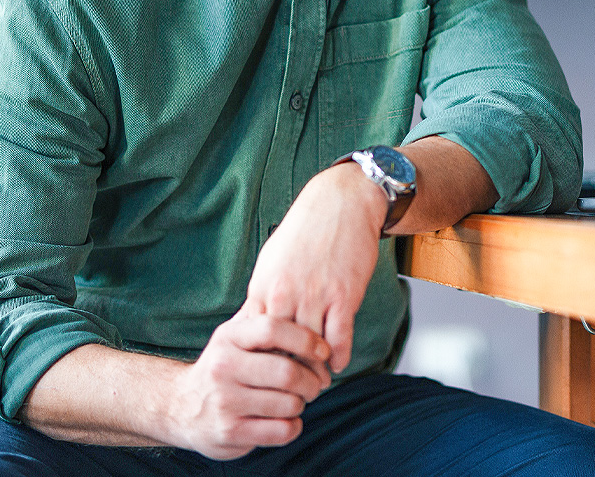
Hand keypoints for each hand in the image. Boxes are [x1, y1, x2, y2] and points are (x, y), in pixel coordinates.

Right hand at [164, 311, 332, 459]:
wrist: (180, 407)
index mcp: (228, 338)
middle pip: (286, 371)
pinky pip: (281, 430)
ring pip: (289, 403)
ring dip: (302, 403)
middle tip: (316, 383)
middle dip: (312, 380)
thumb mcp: (233, 336)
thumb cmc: (223, 366)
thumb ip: (260, 315)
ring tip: (297, 400)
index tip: (323, 351)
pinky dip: (293, 426)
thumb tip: (298, 297)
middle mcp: (223, 368)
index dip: (307, 339)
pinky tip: (286, 419)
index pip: (273, 329)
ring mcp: (225, 402)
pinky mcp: (230, 432)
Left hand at [243, 163, 386, 372]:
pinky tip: (337, 364)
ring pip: (310, 351)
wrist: (341, 203)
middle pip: (280, 351)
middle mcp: (285, 295)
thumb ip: (263, 296)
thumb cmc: (305, 232)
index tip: (264, 377)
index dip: (258, 363)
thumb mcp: (272, 262)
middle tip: (290, 390)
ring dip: (314, 372)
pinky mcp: (343, 296)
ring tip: (315, 384)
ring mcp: (315, 297)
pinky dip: (338, 358)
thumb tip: (250, 326)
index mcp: (263, 289)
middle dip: (285, 374)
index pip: (253, 340)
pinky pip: (339, 340)